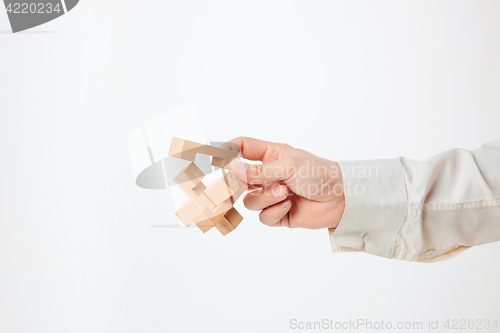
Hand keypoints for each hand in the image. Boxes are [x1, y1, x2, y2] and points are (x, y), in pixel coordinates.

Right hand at [227, 137, 344, 228]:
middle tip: (238, 185)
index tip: (214, 157)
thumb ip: (258, 170)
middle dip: (237, 184)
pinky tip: (289, 206)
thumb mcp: (288, 166)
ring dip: (265, 198)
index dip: (227, 150)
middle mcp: (268, 175)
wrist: (342, 198)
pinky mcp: (278, 213)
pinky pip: (263, 216)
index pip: (242, 148)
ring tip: (284, 193)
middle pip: (238, 179)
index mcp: (271, 155)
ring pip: (249, 201)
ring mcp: (272, 195)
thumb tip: (232, 168)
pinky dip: (274, 212)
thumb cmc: (320, 173)